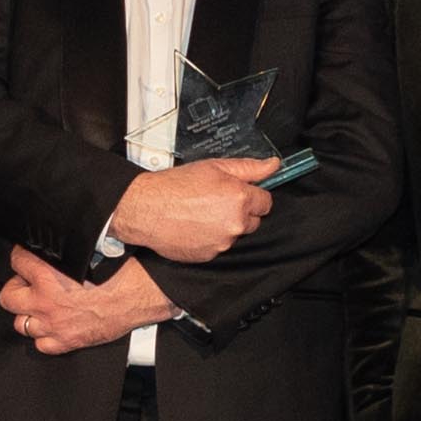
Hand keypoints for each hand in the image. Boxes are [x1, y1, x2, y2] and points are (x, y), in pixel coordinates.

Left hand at [0, 242, 179, 355]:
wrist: (139, 297)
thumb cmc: (120, 272)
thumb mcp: (87, 249)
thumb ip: (65, 247)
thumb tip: (58, 237)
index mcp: (48, 274)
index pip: (17, 260)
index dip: (22, 257)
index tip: (27, 258)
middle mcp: (46, 301)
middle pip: (9, 297)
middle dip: (16, 288)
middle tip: (28, 284)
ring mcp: (54, 324)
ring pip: (21, 324)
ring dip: (29, 314)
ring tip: (39, 306)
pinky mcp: (67, 341)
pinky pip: (41, 344)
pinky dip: (45, 336)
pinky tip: (53, 326)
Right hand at [106, 158, 278, 263]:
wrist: (147, 209)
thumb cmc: (175, 186)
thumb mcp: (214, 166)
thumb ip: (249, 168)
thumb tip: (273, 165)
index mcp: (240, 198)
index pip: (266, 202)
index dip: (252, 196)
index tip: (240, 193)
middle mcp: (235, 223)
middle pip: (253, 221)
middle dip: (240, 212)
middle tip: (217, 201)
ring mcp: (223, 242)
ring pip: (235, 234)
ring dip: (225, 226)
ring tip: (202, 214)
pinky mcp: (210, 255)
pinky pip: (219, 247)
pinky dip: (211, 238)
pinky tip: (195, 226)